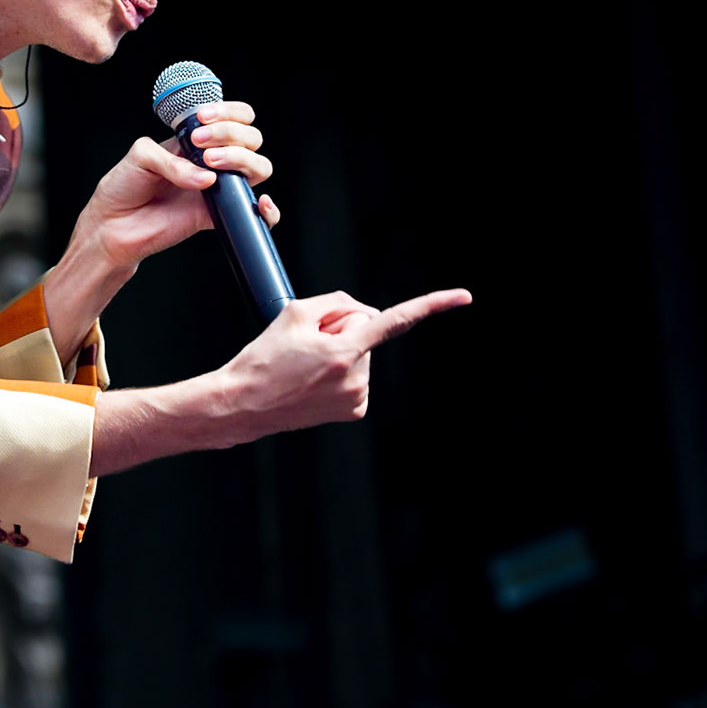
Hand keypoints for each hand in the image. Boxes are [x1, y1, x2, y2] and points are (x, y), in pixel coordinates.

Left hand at [71, 99, 277, 274]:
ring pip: (259, 167)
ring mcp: (219, 187)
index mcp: (197, 140)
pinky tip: (258, 202)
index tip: (203, 119)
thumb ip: (171, 160)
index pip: (234, 117)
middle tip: (200, 144)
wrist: (113, 226)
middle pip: (252, 138)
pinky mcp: (218, 216)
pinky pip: (256, 215)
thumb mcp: (141, 156)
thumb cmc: (124, 186)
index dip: (228, 113)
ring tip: (209, 165)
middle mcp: (213, 161)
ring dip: (241, 159)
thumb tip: (207, 179)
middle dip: (230, 133)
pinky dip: (269, 210)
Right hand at [88, 286, 471, 475]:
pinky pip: (356, 374)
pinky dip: (339, 369)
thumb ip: (337, 303)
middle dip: (343, 328)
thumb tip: (362, 314)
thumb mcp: (294, 311)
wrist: (242, 403)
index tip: (465, 296)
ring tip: (303, 364)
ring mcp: (357, 398)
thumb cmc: (263, 357)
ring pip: (362, 353)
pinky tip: (312, 378)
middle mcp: (358, 378)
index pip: (395, 320)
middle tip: (305, 342)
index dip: (433, 304)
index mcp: (345, 351)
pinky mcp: (353, 411)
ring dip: (338, 350)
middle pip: (366, 330)